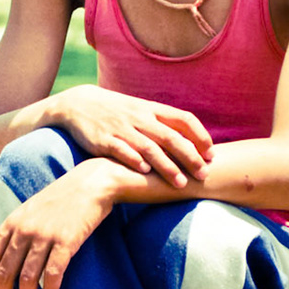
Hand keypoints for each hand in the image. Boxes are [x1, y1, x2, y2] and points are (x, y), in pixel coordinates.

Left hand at [0, 160, 117, 288]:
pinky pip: (54, 272)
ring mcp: (45, 235)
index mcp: (12, 223)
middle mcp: (24, 230)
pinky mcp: (67, 240)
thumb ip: (15, 231)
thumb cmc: (59, 200)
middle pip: (5, 271)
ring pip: (28, 277)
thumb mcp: (29, 211)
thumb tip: (4, 257)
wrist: (89, 184)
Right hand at [49, 85, 212, 187]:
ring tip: (180, 183)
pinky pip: (121, 150)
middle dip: (190, 157)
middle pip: (170, 137)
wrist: (76, 104)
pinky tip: (144, 171)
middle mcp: (139, 118)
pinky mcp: (103, 139)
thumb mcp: (139, 110)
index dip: (200, 136)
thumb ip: (163, 123)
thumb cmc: (115, 112)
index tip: (211, 155)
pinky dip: (134, 160)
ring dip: (167, 166)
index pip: (183, 119)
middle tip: (204, 174)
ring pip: (149, 147)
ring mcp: (121, 129)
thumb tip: (193, 141)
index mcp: (151, 109)